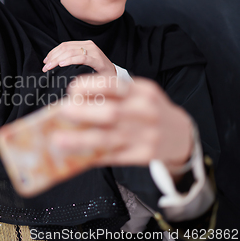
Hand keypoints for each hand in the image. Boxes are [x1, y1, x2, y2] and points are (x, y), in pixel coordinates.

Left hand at [43, 40, 115, 76]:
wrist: (113, 77)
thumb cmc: (96, 71)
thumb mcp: (83, 63)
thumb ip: (72, 59)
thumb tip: (54, 63)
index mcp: (84, 44)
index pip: (64, 45)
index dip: (52, 53)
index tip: (45, 62)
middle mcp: (89, 45)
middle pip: (65, 48)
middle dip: (53, 58)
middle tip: (45, 67)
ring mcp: (94, 52)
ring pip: (71, 52)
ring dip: (58, 60)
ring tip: (50, 67)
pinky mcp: (97, 60)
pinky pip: (82, 58)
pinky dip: (70, 60)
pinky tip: (62, 64)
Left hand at [52, 76, 193, 174]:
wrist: (182, 135)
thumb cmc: (149, 111)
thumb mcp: (139, 95)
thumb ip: (113, 96)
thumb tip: (72, 104)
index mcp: (143, 91)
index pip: (114, 84)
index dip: (90, 86)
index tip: (72, 90)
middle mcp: (146, 111)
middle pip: (112, 112)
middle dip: (84, 112)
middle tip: (63, 112)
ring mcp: (147, 135)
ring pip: (109, 139)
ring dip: (81, 140)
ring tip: (58, 140)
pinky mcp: (144, 155)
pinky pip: (113, 156)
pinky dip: (93, 155)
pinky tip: (76, 155)